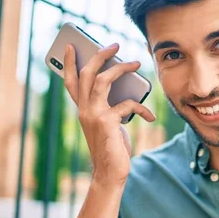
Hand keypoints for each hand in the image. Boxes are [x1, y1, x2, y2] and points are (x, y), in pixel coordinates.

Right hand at [63, 43, 155, 186]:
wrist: (110, 172)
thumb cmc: (112, 146)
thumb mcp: (108, 122)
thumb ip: (110, 104)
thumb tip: (126, 84)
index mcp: (82, 109)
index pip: (71, 82)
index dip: (68, 63)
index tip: (71, 46)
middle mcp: (84, 110)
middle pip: (87, 74)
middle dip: (99, 55)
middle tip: (114, 45)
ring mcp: (93, 115)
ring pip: (103, 80)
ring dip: (121, 68)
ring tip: (136, 63)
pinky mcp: (107, 122)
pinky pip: (127, 103)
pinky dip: (142, 108)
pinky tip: (150, 116)